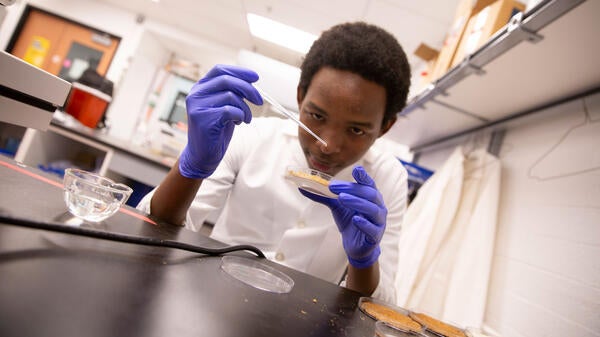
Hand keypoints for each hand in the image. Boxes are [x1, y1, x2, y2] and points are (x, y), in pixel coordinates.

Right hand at [178, 64, 262, 178]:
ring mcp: (197, 106)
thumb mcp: (225, 107)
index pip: (219, 70)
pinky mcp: (202, 119)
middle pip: (227, 80)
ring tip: (245, 119)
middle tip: (259, 101)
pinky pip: (229, 111)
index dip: (239, 71)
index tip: (256, 77)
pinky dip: (239, 116)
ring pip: (230, 96)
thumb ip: (232, 93)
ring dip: (245, 108)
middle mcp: (195, 94)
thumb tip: (251, 82)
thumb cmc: (216, 130)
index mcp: (200, 88)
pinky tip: (238, 123)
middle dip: (248, 89)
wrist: (202, 155)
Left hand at [300, 166, 386, 267]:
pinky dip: (364, 223)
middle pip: (369, 194)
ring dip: (357, 202)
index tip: (356, 169)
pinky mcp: (375, 236)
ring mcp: (378, 222)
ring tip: (342, 198)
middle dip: (351, 189)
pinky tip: (355, 219)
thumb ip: (323, 196)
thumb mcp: (336, 207)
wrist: (356, 246)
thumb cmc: (349, 222)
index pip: (368, 184)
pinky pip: (372, 228)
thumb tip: (302, 187)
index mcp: (370, 197)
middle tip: (333, 186)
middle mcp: (378, 207)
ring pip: (372, 209)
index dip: (363, 176)